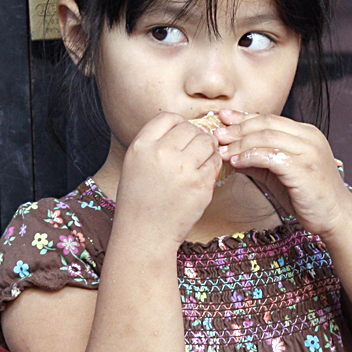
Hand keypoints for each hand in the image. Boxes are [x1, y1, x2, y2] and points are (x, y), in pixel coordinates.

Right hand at [115, 111, 225, 246]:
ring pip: (207, 142)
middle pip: (191, 128)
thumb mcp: (135, 164)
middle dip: (195, 136)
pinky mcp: (201, 184)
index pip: (168, 117)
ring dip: (207, 148)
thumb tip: (183, 127)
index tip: (180, 136)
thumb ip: (154, 143)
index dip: (178, 124)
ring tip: (199, 161)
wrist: (145, 233)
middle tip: (192, 151)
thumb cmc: (140, 200)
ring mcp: (183, 169)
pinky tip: (202, 175)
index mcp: (141, 146)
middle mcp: (162, 153)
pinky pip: (216, 162)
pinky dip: (212, 165)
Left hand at [211, 108, 351, 237]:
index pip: (269, 119)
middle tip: (217, 134)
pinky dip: (250, 157)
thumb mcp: (280, 175)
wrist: (336, 217)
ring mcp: (308, 152)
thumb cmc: (310, 197)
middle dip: (238, 128)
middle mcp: (309, 138)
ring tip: (222, 150)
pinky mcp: (304, 169)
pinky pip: (270, 157)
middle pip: (266, 124)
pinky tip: (236, 162)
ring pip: (266, 138)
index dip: (244, 118)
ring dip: (240, 143)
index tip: (223, 119)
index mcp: (306, 134)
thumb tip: (231, 154)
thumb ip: (259, 162)